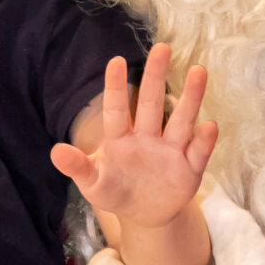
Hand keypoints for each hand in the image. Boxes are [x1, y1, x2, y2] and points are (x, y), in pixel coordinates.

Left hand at [52, 46, 216, 227]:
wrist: (144, 216)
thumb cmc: (114, 190)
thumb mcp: (93, 182)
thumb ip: (77, 167)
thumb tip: (54, 152)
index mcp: (120, 139)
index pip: (117, 109)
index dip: (115, 86)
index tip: (116, 61)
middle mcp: (147, 138)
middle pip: (153, 104)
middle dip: (156, 77)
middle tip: (163, 47)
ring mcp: (170, 151)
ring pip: (181, 120)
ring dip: (190, 97)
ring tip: (198, 71)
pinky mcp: (189, 170)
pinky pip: (198, 152)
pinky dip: (205, 140)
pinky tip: (210, 125)